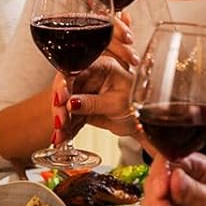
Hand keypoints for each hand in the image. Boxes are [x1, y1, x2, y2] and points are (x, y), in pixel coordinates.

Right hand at [57, 16, 136, 134]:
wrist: (145, 121)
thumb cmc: (139, 104)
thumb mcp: (116, 104)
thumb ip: (93, 103)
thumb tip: (71, 103)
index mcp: (102, 67)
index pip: (75, 71)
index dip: (64, 85)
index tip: (60, 100)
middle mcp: (91, 77)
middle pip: (66, 89)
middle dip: (60, 107)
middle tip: (60, 122)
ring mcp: (85, 92)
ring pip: (65, 105)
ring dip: (62, 121)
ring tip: (61, 135)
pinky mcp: (83, 107)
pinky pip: (70, 117)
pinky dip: (66, 129)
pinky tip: (63, 137)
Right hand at [135, 152, 205, 205]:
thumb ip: (196, 191)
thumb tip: (175, 177)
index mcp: (193, 168)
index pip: (169, 162)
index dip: (161, 174)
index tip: (162, 189)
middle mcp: (175, 181)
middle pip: (153, 184)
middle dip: (157, 204)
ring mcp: (166, 201)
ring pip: (148, 205)